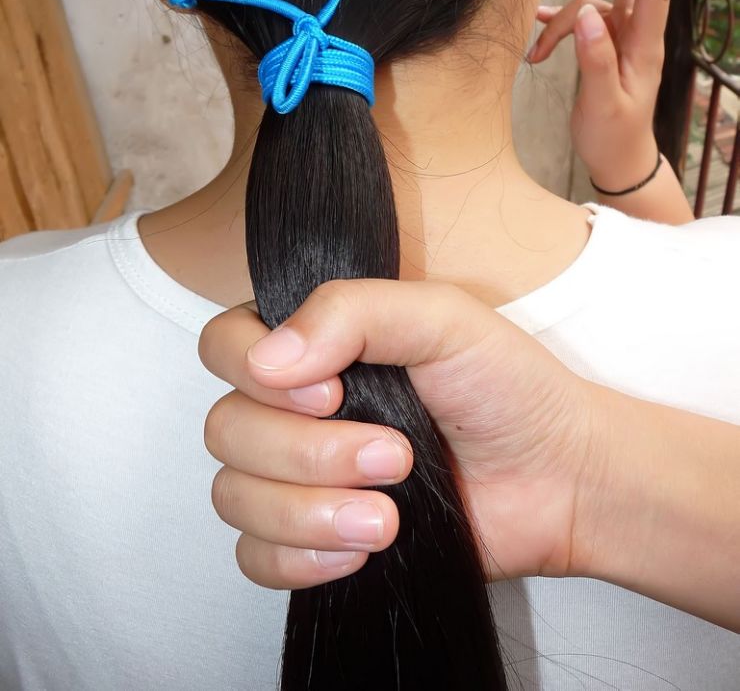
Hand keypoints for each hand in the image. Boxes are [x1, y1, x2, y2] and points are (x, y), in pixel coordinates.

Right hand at [199, 280, 598, 589]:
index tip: (331, 392)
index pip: (224, 344)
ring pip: (235, 497)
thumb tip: (267, 358)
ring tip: (388, 516)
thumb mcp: (441, 318)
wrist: (557, 479)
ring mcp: (299, 475)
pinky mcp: (314, 538)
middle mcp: (293, 406)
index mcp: (313, 343)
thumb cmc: (506, 387)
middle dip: (308, 453)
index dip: (254, 372)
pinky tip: (357, 553)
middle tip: (394, 456)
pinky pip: (255, 557)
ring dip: (308, 511)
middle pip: (226, 430)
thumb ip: (353, 312)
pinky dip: (298, 558)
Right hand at [529, 0, 685, 193]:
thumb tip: (583, 15)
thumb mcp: (603, 102)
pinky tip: (536, 38)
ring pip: (584, 7)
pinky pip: (575, 22)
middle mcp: (634, 31)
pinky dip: (554, 28)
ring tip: (535, 57)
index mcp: (643, 44)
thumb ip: (594, 58)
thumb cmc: (614, 134)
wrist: (619, 158)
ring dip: (556, 26)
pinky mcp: (602, 43)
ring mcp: (617, 34)